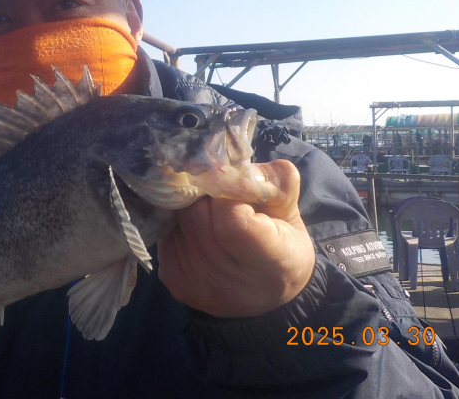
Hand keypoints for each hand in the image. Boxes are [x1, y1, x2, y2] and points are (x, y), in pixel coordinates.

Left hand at [157, 159, 314, 317]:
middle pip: (195, 214)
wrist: (267, 296)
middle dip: (206, 195)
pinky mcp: (172, 279)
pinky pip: (166, 232)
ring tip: (212, 214)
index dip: (229, 193)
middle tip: (222, 196)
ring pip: (176, 219)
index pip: (231, 219)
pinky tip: (199, 230)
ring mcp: (195, 283)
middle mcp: (227, 281)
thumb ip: (275, 182)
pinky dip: (180, 224)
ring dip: (191, 207)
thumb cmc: (282, 247)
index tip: (238, 187)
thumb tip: (234, 162)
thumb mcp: (292, 213)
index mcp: (269, 263)